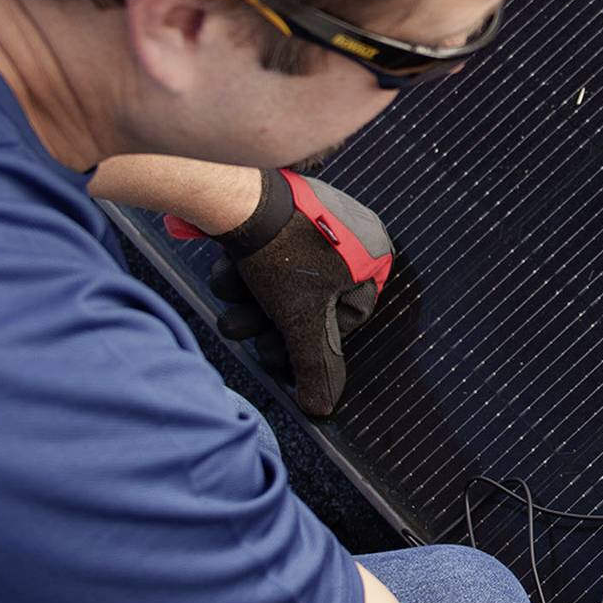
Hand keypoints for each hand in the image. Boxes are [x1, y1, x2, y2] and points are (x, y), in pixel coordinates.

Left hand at [183, 169, 394, 417]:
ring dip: (250, 298)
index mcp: (373, 254)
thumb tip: (323, 408)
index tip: (277, 350)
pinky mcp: (279, 207)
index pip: (343, 319)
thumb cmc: (282, 251)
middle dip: (269, 320)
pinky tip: (229, 266)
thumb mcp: (301, 319)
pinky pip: (267, 252)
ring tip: (233, 296)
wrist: (236, 193)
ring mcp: (315, 216)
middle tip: (245, 327)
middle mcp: (350, 232)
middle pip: (307, 302)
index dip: (305, 338)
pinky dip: (245, 267)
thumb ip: (315, 365)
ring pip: (281, 280)